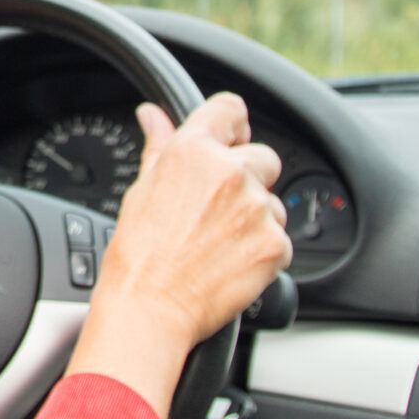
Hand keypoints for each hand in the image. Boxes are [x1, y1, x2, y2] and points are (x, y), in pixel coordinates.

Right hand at [65, 91, 291, 418]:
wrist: (150, 309)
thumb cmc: (138, 255)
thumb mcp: (141, 190)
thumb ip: (158, 145)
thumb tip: (153, 115)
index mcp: (193, 151)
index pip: (231, 109)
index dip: (232, 126)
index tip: (231, 141)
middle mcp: (230, 173)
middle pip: (263, 157)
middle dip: (248, 179)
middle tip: (218, 210)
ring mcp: (257, 209)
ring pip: (273, 202)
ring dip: (256, 218)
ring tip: (220, 243)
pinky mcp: (276, 244)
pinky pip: (280, 238)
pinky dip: (262, 250)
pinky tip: (231, 262)